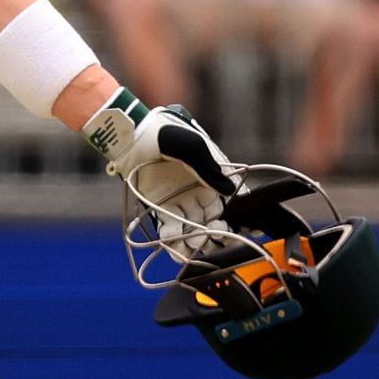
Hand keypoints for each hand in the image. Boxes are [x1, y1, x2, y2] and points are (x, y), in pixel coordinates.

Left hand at [88, 97, 238, 257]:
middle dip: (217, 234)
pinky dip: (173, 239)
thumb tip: (230, 191)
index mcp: (212, 177)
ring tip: (194, 244)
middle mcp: (199, 193)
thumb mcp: (192, 146)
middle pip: (214, 221)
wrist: (132, 134)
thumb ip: (209, 169)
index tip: (246, 229)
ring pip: (193, 228)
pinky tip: (174, 244)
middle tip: (215, 237)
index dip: (239, 217)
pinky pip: (170, 227)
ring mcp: (179, 201)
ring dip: (196, 241)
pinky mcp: (158, 207)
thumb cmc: (165, 133)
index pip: (231, 202)